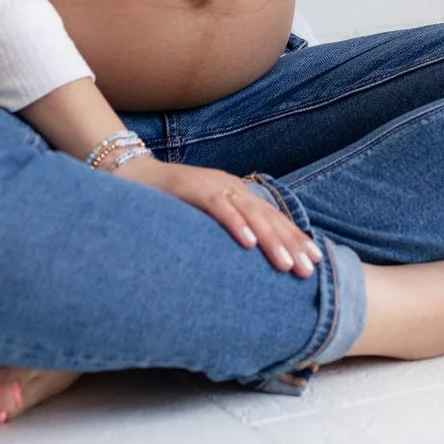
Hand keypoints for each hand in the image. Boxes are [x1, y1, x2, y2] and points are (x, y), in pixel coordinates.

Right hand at [145, 158, 321, 276]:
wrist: (130, 174)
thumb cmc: (167, 202)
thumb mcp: (202, 216)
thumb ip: (224, 228)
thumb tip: (246, 258)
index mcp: (236, 194)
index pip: (272, 218)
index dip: (293, 238)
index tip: (313, 262)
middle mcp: (231, 187)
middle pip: (268, 217)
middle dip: (290, 244)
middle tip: (307, 270)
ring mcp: (213, 185)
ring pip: (249, 214)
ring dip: (270, 239)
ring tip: (285, 263)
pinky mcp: (192, 188)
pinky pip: (218, 207)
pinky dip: (235, 223)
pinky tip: (248, 242)